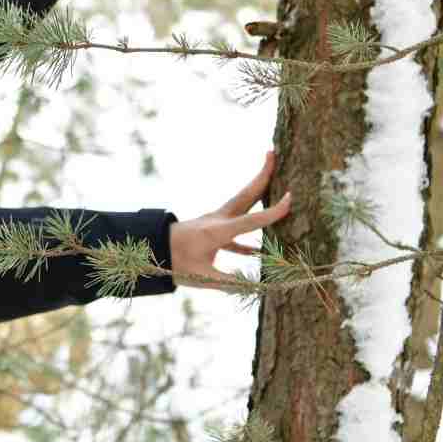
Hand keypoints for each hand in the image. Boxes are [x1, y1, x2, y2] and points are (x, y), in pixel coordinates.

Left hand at [168, 150, 290, 289]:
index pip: (251, 220)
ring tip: (273, 177)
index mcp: (217, 231)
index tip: (290, 198)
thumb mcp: (202, 277)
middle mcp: (218, 220)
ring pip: (242, 203)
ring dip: (258, 190)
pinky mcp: (213, 229)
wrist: (151, 250)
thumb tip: (257, 289)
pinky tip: (261, 248)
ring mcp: (215, 222)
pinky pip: (237, 226)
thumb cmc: (174, 263)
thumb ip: (230, 283)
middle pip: (246, 194)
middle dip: (261, 174)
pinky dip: (250, 227)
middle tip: (273, 152)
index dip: (272, 212)